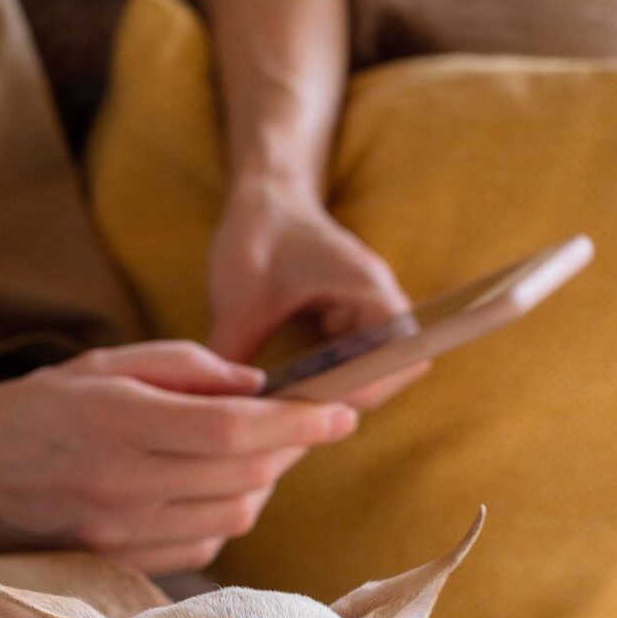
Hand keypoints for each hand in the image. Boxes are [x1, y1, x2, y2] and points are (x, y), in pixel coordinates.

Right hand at [0, 342, 357, 573]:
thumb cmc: (33, 408)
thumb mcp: (103, 363)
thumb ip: (185, 368)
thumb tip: (259, 387)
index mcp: (119, 421)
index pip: (231, 430)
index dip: (296, 423)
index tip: (341, 412)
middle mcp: (123, 484)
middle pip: (242, 477)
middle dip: (286, 449)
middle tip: (295, 425)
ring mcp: (122, 533)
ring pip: (232, 518)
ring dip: (259, 486)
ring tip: (250, 457)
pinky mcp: (119, 565)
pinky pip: (203, 549)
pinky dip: (224, 518)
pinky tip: (208, 492)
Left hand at [208, 177, 429, 408]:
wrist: (264, 199)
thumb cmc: (258, 235)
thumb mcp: (239, 298)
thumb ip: (231, 354)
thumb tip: (217, 408)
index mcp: (366, 287)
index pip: (399, 351)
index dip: (371, 386)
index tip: (325, 406)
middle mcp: (378, 301)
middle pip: (395, 368)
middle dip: (355, 395)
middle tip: (306, 418)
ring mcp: (367, 312)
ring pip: (376, 370)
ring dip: (344, 391)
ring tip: (299, 410)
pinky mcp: (351, 322)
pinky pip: (356, 363)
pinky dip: (332, 381)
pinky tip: (297, 394)